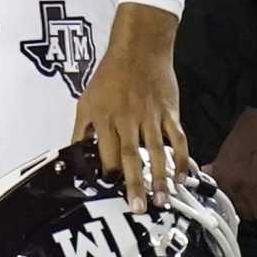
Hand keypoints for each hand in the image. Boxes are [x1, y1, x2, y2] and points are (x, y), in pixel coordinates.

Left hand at [71, 4, 186, 212]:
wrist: (139, 49)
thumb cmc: (110, 75)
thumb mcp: (86, 100)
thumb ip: (81, 129)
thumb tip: (74, 154)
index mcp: (104, 117)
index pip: (105, 153)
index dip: (109, 175)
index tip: (111, 195)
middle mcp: (127, 119)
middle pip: (130, 155)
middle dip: (134, 184)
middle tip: (138, 208)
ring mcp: (150, 116)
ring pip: (156, 151)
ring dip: (160, 178)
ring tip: (163, 201)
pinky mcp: (169, 112)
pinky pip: (177, 138)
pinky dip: (181, 158)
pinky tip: (182, 177)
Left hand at [206, 108, 256, 221]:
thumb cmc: (253, 127)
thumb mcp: (227, 147)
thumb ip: (220, 165)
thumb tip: (213, 173)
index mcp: (220, 173)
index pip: (216, 200)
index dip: (225, 201)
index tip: (230, 201)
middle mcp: (233, 185)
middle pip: (236, 210)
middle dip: (244, 205)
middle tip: (252, 197)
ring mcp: (253, 191)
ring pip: (254, 215)